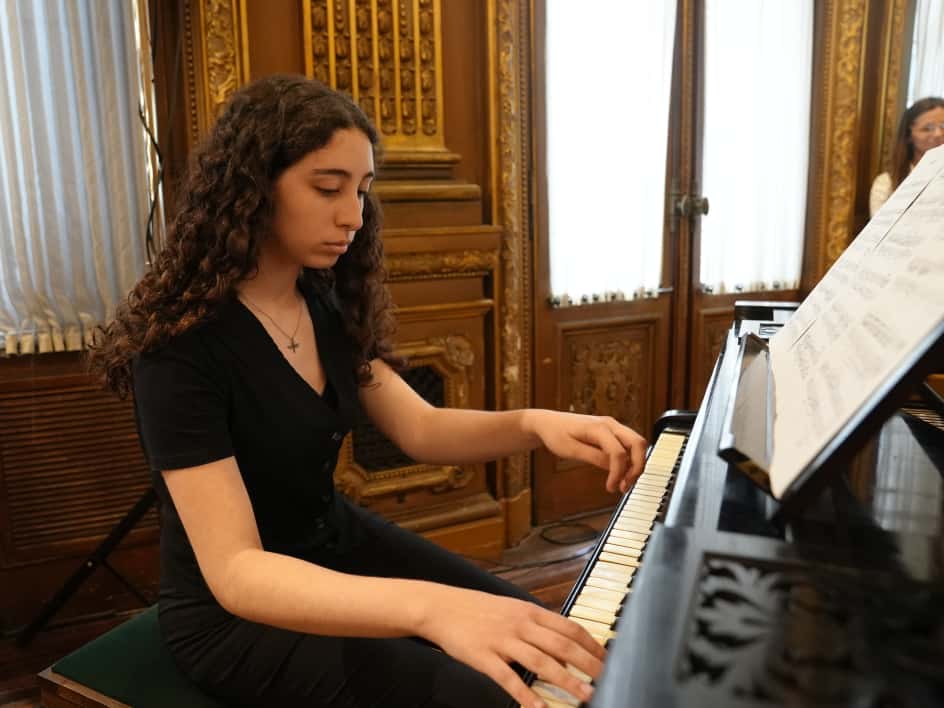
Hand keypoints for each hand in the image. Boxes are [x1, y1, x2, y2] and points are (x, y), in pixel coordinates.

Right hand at [416, 584, 605, 707]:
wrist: (442, 607)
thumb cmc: (479, 610)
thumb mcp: (512, 610)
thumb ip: (538, 627)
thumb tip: (565, 648)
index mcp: (530, 612)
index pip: (570, 628)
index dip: (592, 645)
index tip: (610, 659)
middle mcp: (521, 625)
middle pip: (563, 645)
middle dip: (589, 664)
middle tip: (609, 679)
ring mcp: (503, 641)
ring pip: (542, 662)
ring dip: (567, 680)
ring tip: (586, 695)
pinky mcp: (484, 657)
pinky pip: (508, 678)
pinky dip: (525, 694)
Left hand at [525, 410, 646, 492]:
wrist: (549, 423)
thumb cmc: (556, 434)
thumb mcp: (570, 450)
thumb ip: (593, 457)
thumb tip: (613, 467)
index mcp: (598, 428)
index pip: (618, 452)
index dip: (618, 473)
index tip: (611, 488)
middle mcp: (610, 424)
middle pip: (638, 443)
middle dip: (637, 467)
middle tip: (626, 486)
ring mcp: (613, 426)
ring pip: (637, 444)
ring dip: (636, 464)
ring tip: (623, 483)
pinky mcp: (612, 432)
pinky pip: (629, 445)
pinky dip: (630, 460)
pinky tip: (620, 474)